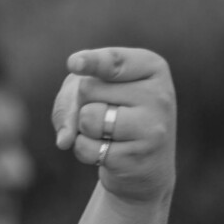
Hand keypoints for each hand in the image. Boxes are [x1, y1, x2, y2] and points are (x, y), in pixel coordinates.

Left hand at [50, 47, 176, 205]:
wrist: (147, 161)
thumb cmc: (114, 111)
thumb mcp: (93, 89)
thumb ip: (72, 98)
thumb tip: (65, 140)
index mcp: (152, 67)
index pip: (114, 61)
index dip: (92, 62)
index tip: (73, 63)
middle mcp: (158, 95)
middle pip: (87, 88)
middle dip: (83, 101)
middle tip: (107, 111)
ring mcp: (151, 129)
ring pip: (87, 118)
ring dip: (83, 127)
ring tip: (106, 131)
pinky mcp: (136, 159)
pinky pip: (85, 148)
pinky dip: (84, 150)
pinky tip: (107, 150)